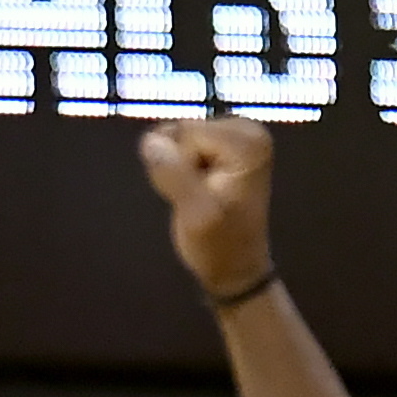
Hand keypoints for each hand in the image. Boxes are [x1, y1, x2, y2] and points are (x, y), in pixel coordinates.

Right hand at [139, 118, 275, 299]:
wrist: (234, 266)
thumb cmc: (219, 245)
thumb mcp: (196, 215)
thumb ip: (174, 175)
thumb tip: (149, 141)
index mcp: (247, 141)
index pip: (185, 133)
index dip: (179, 165)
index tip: (198, 194)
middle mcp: (247, 130)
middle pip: (182, 131)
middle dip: (179, 164)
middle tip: (197, 197)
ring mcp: (237, 136)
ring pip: (178, 139)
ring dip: (179, 169)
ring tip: (198, 195)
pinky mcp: (225, 146)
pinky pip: (182, 146)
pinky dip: (182, 168)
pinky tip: (199, 189)